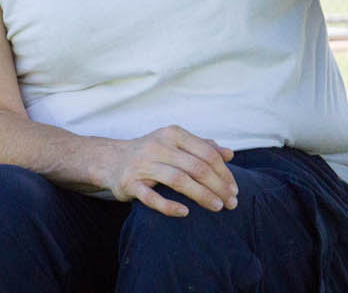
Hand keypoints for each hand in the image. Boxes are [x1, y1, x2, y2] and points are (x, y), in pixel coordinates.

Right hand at [100, 125, 237, 216]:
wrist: (112, 160)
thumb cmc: (151, 152)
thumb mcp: (175, 143)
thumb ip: (202, 147)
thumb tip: (230, 153)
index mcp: (173, 134)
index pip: (206, 153)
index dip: (224, 173)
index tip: (234, 190)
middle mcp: (158, 146)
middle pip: (196, 167)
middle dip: (218, 186)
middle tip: (232, 203)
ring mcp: (143, 165)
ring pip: (178, 180)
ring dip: (201, 195)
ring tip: (217, 207)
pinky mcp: (130, 183)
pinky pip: (151, 197)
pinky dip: (169, 206)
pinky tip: (185, 213)